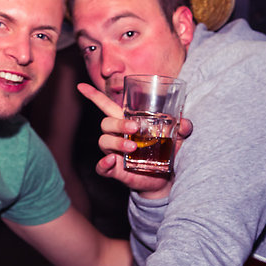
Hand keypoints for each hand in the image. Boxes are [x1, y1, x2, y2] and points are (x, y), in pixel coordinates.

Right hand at [77, 83, 191, 198]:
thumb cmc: (166, 152)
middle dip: (118, 123)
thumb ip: (182, 128)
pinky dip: (104, 164)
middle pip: (106, 123)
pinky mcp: (115, 170)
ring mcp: (114, 153)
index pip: (106, 106)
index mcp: (126, 123)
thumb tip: (184, 124)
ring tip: (132, 146)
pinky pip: (102, 167)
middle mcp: (116, 136)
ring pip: (104, 141)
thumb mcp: (176, 137)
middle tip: (135, 128)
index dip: (93, 96)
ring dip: (117, 142)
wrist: (165, 179)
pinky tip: (112, 161)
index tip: (80, 86)